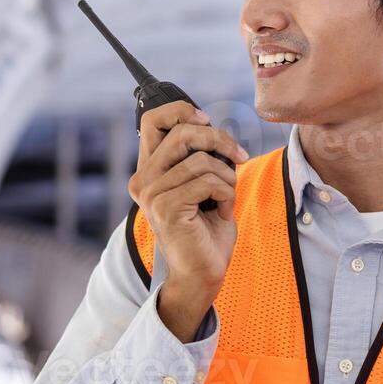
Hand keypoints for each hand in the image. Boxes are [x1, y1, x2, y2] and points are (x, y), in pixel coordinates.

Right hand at [127, 101, 247, 320]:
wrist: (202, 272)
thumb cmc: (206, 229)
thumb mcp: (202, 185)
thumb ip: (198, 157)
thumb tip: (213, 129)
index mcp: (150, 170)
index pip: (153, 120)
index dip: (181, 111)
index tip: (207, 122)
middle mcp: (143, 179)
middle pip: (183, 133)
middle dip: (220, 141)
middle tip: (238, 158)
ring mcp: (151, 194)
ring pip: (201, 161)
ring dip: (228, 177)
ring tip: (229, 197)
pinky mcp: (166, 208)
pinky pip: (207, 182)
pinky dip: (227, 193)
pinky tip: (225, 211)